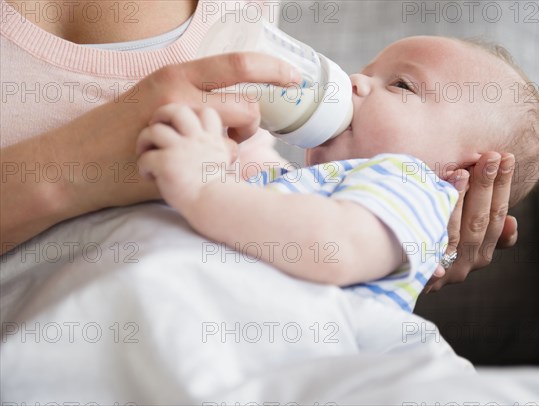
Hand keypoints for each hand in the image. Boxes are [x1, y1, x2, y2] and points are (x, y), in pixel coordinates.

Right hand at [66, 52, 299, 211]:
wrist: (77, 162)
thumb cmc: (116, 128)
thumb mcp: (154, 95)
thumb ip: (192, 96)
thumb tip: (231, 107)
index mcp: (177, 75)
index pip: (238, 64)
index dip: (274, 68)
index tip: (295, 76)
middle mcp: (182, 97)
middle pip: (248, 107)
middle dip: (252, 123)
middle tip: (237, 131)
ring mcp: (182, 132)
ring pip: (238, 138)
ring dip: (233, 146)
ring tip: (204, 149)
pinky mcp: (180, 162)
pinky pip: (219, 164)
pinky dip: (215, 166)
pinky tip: (191, 165)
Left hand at [136, 104, 233, 209]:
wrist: (216, 205)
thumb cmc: (219, 190)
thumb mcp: (225, 161)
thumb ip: (220, 147)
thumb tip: (225, 144)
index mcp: (211, 138)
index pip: (205, 111)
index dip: (191, 114)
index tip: (183, 128)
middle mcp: (196, 139)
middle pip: (176, 110)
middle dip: (161, 115)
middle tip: (156, 126)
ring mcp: (181, 150)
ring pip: (154, 130)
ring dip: (144, 140)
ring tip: (145, 152)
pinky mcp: (166, 163)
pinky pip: (146, 158)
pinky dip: (143, 166)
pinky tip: (149, 176)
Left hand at [425, 152, 517, 291]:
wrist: (390, 269)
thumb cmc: (431, 247)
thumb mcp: (462, 241)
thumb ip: (486, 232)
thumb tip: (511, 222)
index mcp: (480, 255)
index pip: (497, 218)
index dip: (503, 188)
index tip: (506, 158)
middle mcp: (466, 264)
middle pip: (481, 221)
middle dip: (488, 186)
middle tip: (492, 155)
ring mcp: (443, 267)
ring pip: (460, 230)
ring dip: (464, 198)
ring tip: (467, 169)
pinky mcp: (423, 267)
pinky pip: (434, 237)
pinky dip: (443, 210)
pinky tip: (444, 188)